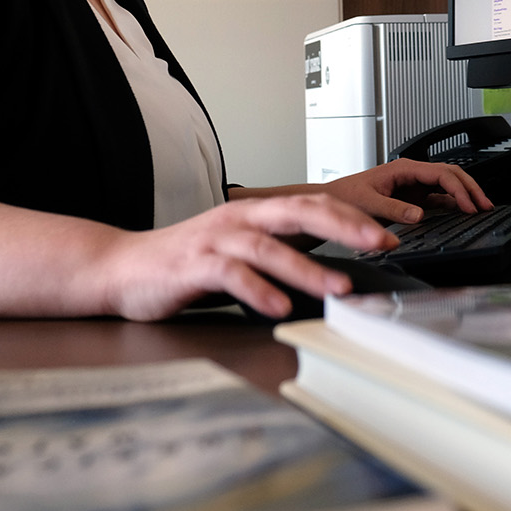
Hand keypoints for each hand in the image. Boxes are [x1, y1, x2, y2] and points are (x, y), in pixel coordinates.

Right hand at [94, 195, 397, 320]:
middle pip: (299, 211)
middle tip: (380, 243)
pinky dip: (258, 291)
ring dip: (307, 267)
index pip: (313, 204)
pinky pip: (231, 275)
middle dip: (345, 227)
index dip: (353, 217)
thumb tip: (329, 268)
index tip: (388, 234)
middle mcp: (238, 220)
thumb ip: (279, 253)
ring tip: (338, 287)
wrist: (122, 267)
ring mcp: (215, 241)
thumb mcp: (239, 251)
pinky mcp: (193, 266)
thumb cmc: (184, 262)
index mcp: (254, 214)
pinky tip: (278, 306)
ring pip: (269, 247)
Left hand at [324, 158, 491, 225]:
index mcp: (403, 168)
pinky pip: (438, 198)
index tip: (468, 206)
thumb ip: (393, 209)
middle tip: (485, 205)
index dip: (459, 189)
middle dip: (470, 189)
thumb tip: (419, 215)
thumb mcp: (367, 203)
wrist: (330, 203)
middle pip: (450, 175)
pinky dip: (453, 204)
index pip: (441, 174)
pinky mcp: (411, 198)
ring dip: (464, 195)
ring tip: (480, 208)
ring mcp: (412, 186)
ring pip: (447, 185)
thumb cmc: (344, 197)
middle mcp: (411, 174)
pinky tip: (462, 213)